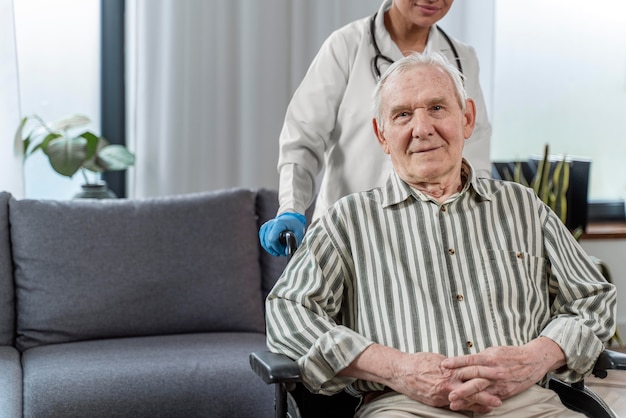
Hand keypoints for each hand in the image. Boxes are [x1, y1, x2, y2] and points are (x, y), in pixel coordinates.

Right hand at [259, 212, 305, 255]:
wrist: (291, 219)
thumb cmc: (295, 226)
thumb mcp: (299, 234)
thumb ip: (293, 243)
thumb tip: (286, 252)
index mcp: (279, 223)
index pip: (272, 239)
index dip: (277, 248)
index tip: (284, 250)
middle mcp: (270, 224)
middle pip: (268, 242)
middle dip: (276, 249)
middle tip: (284, 250)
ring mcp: (266, 226)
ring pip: (264, 243)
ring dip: (272, 249)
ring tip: (280, 249)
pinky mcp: (263, 229)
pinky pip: (263, 241)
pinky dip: (268, 247)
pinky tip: (274, 248)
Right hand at [388, 352, 501, 412]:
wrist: (401, 371)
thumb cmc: (418, 362)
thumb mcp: (437, 359)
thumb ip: (452, 365)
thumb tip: (463, 365)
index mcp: (449, 368)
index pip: (472, 370)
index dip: (487, 372)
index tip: (499, 372)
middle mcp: (448, 382)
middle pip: (473, 386)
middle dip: (488, 389)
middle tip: (502, 393)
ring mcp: (443, 393)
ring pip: (466, 398)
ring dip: (481, 402)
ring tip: (494, 404)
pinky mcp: (437, 401)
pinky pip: (455, 405)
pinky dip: (467, 407)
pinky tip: (476, 410)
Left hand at [441, 337, 565, 410]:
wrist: (532, 361)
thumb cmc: (509, 355)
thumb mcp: (493, 351)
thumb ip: (478, 358)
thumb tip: (460, 362)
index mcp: (490, 358)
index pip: (470, 360)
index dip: (456, 362)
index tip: (444, 364)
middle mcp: (495, 371)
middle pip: (475, 377)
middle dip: (461, 386)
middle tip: (448, 392)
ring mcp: (500, 383)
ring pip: (481, 391)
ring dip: (466, 398)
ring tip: (454, 403)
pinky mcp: (505, 392)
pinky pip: (489, 399)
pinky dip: (478, 403)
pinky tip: (469, 408)